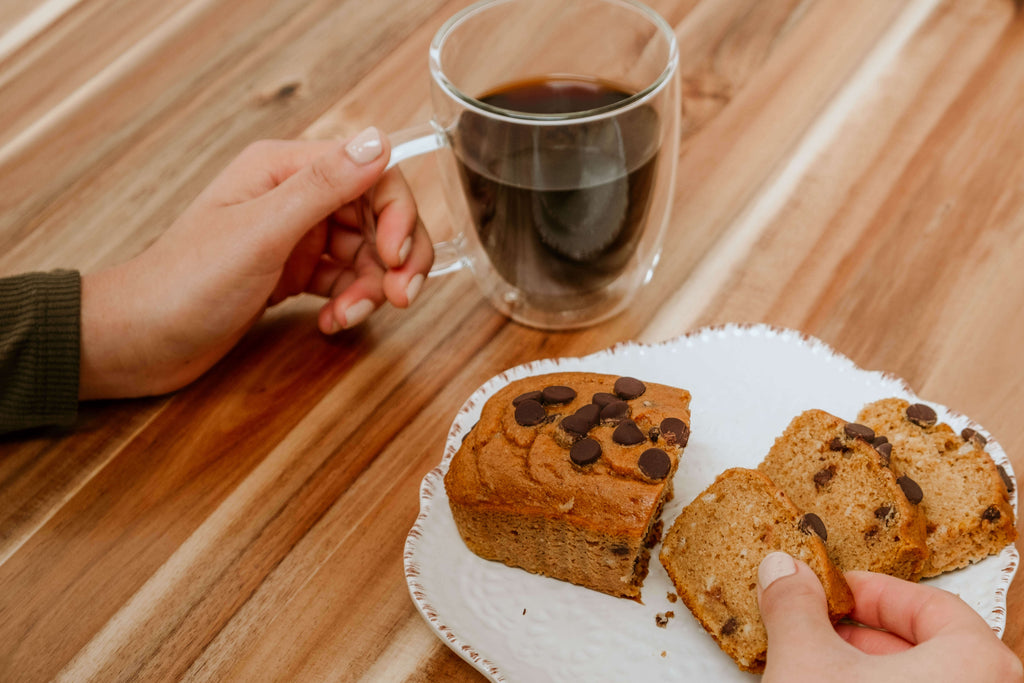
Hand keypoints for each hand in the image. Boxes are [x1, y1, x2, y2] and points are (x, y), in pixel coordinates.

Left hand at [79, 127, 432, 399]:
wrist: (141, 341)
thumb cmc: (186, 283)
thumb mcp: (261, 232)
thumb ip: (323, 186)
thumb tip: (378, 140)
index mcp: (284, 169)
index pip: (371, 172)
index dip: (396, 213)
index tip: (395, 257)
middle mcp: (294, 197)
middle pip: (377, 216)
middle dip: (395, 257)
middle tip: (400, 296)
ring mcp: (295, 236)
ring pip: (366, 253)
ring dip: (372, 287)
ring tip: (349, 317)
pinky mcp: (293, 273)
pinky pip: (345, 279)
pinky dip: (350, 302)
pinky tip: (332, 323)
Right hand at [756, 552, 1022, 682]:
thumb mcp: (806, 664)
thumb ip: (795, 606)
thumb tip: (782, 570)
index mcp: (978, 664)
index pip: (931, 605)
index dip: (872, 592)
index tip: (835, 591)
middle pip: (933, 647)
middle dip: (866, 636)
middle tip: (820, 628)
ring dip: (871, 673)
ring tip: (820, 669)